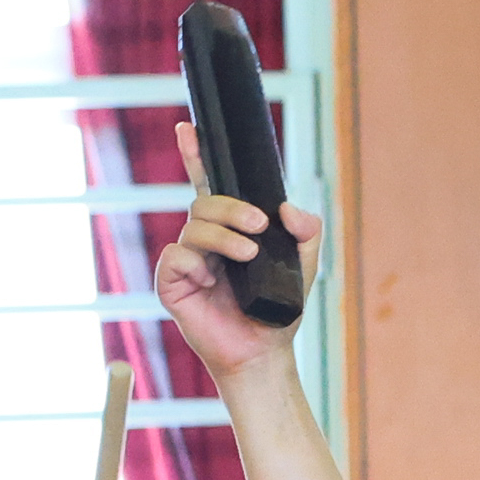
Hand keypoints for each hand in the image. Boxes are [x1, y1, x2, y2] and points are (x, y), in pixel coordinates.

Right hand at [152, 146, 319, 383]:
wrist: (264, 352)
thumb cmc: (279, 310)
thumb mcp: (304, 265)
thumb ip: (307, 232)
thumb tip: (288, 208)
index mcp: (230, 229)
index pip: (209, 184)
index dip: (196, 155)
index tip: (187, 127)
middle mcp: (205, 240)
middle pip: (205, 201)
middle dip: (232, 207)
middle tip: (259, 226)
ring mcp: (187, 260)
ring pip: (193, 225)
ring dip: (224, 236)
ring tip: (248, 255)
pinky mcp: (172, 283)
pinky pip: (176, 256)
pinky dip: (196, 262)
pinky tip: (212, 279)